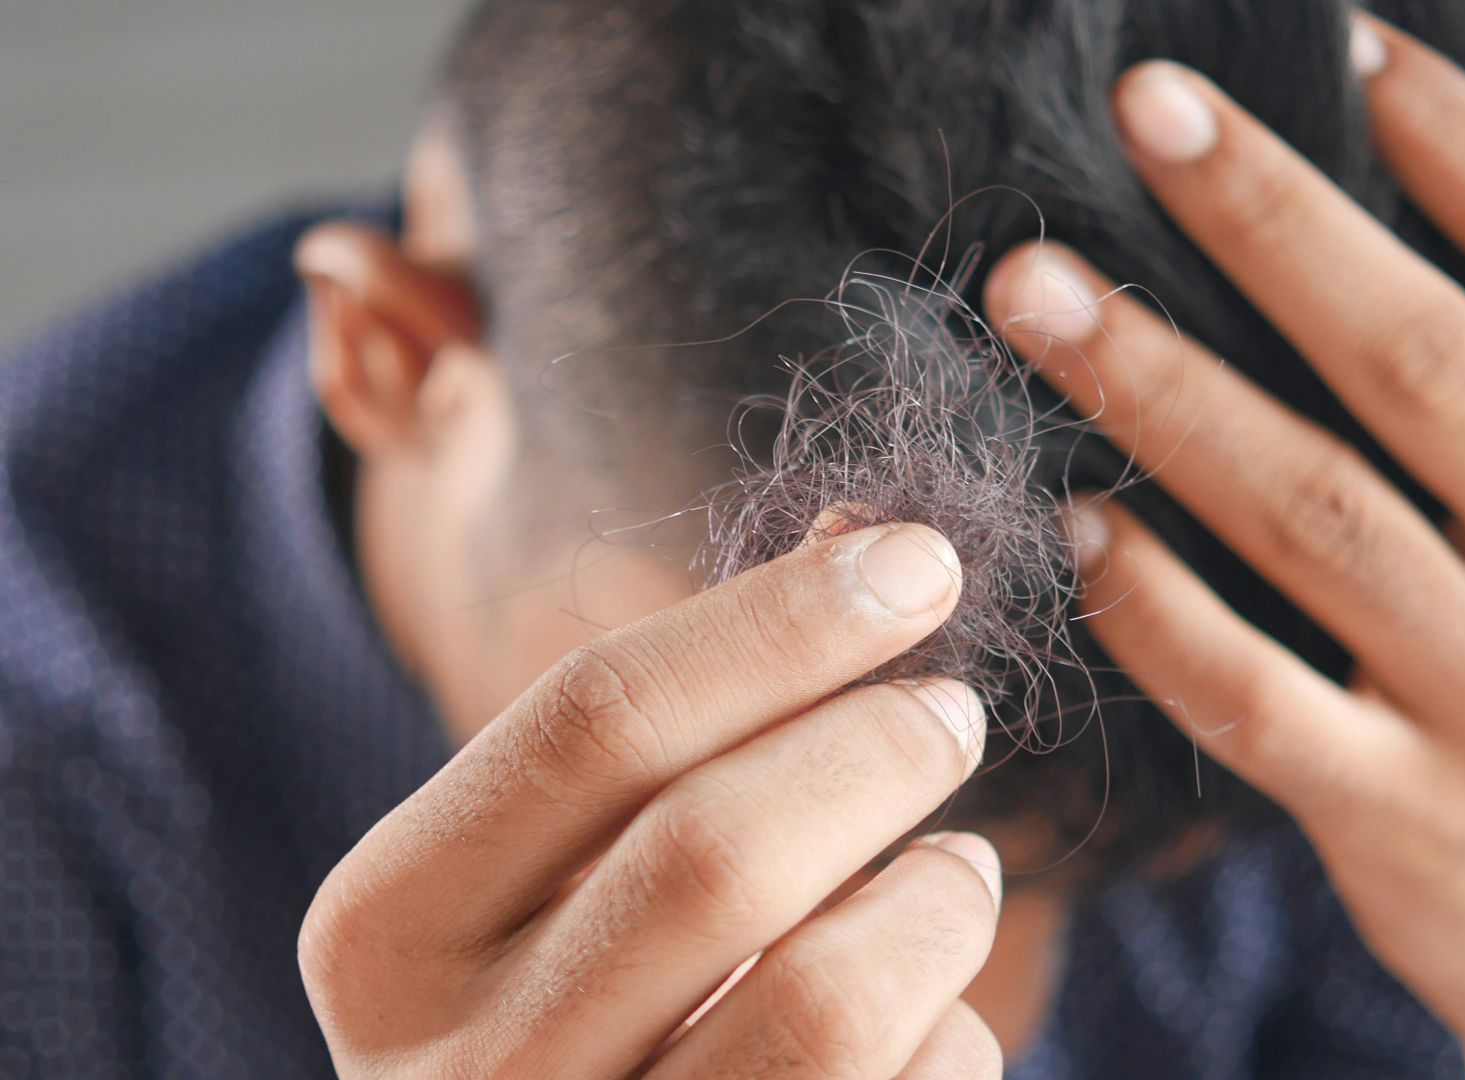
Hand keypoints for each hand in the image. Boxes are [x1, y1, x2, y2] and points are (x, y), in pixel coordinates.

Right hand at [299, 524, 1004, 1077]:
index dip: (782, 624)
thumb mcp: (561, 869)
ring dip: (936, 900)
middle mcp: (460, 1075)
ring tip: (956, 868)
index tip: (916, 562)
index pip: (596, 720)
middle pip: (716, 852)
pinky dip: (948, 1027)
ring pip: (827, 998)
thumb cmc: (582, 995)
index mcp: (389, 933)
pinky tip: (920, 1009)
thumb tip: (868, 545)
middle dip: (874, 748)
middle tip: (949, 712)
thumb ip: (679, 724)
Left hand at [985, 20, 1464, 1079]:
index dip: (1453, 131)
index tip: (1336, 39)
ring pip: (1311, 513)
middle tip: (1137, 105)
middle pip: (1420, 357)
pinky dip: (1154, 608)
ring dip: (1159, 388)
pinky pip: (1254, 697)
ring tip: (1031, 289)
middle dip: (1266, 217)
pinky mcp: (1401, 813)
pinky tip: (1072, 520)